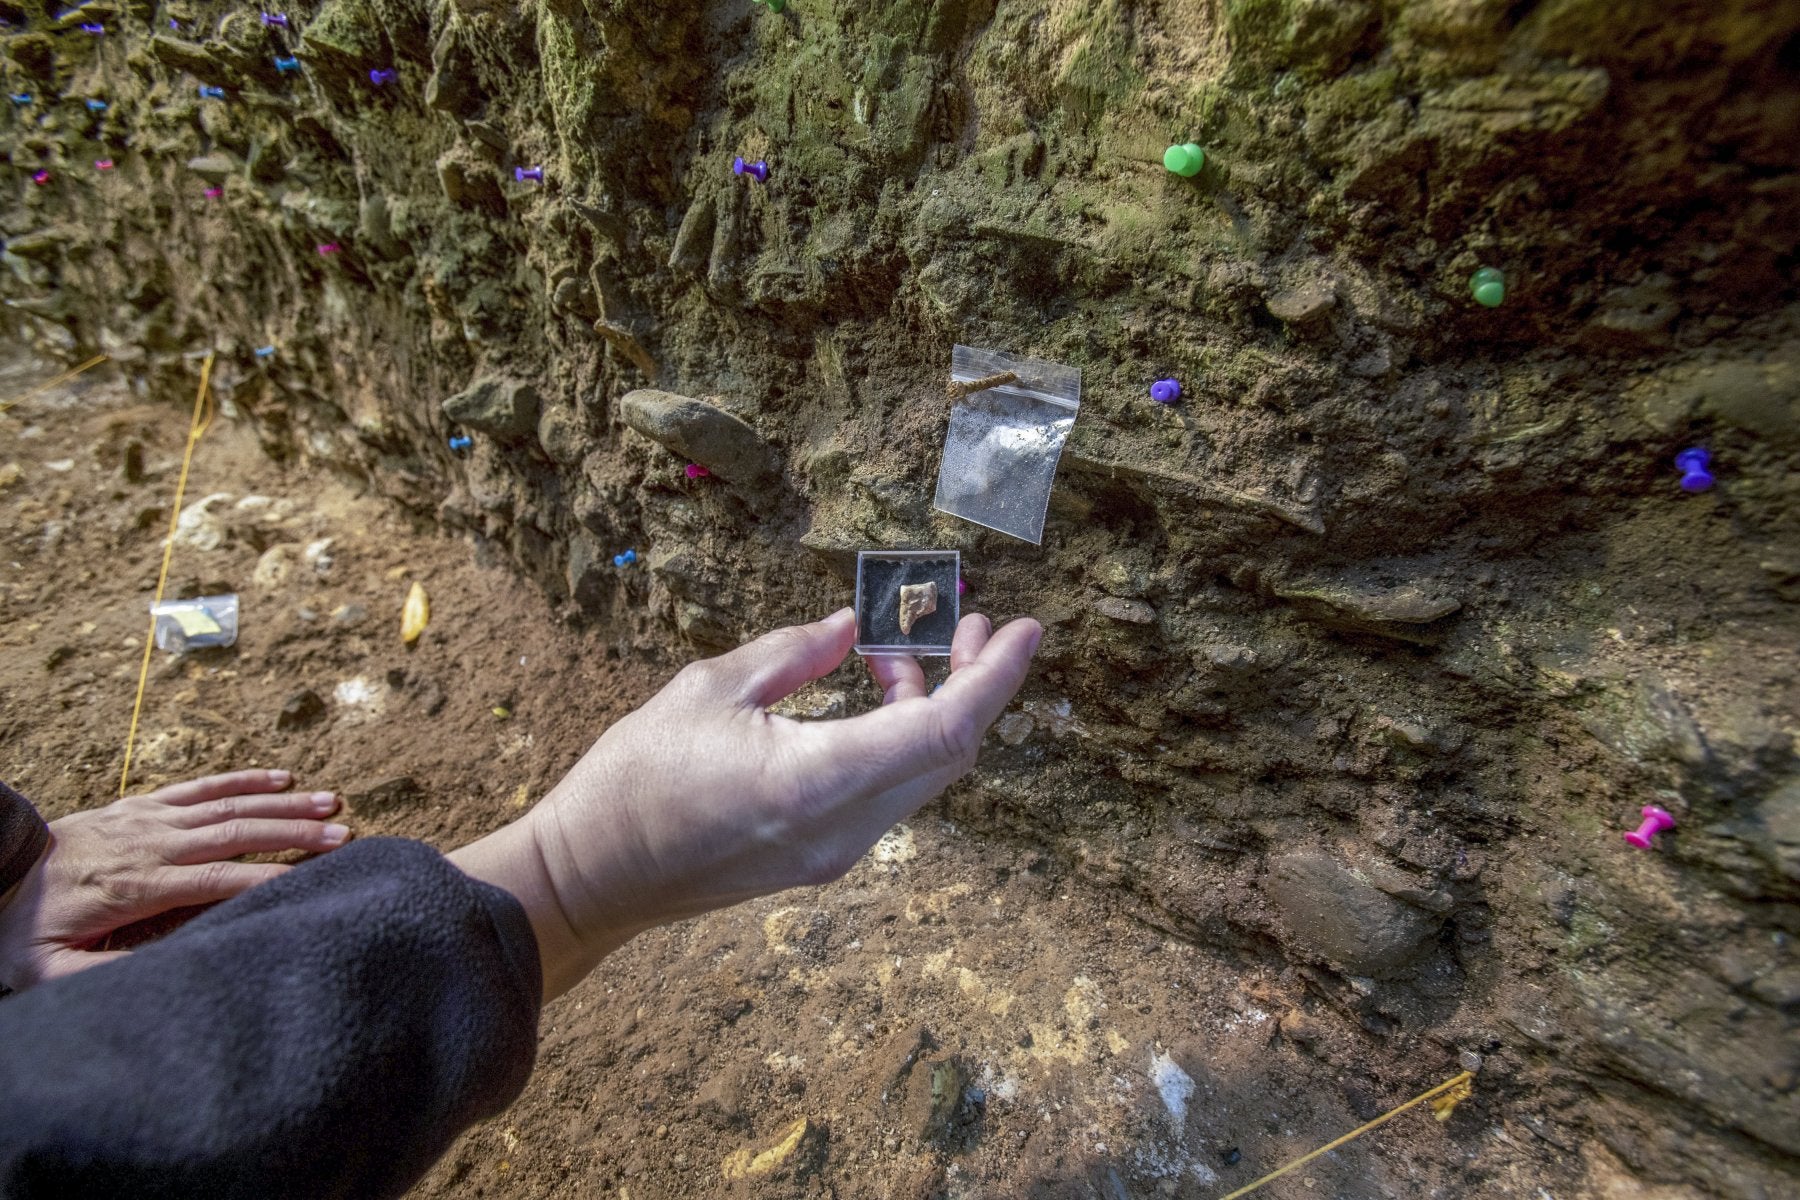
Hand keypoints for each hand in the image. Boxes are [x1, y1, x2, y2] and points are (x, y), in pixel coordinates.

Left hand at [0, 770, 349, 990]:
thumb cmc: (21, 929)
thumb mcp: (46, 968)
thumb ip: (101, 973)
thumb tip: (161, 975)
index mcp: (136, 886)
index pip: (216, 881)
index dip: (268, 881)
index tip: (314, 880)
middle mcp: (150, 844)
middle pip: (236, 835)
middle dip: (294, 834)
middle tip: (344, 836)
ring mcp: (147, 818)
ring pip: (227, 806)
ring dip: (283, 803)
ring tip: (331, 801)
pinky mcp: (142, 804)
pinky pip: (202, 786)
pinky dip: (244, 778)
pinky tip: (281, 775)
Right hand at [450, 608, 1040, 998]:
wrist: (592, 880)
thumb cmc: (634, 780)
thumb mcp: (709, 690)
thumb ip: (794, 654)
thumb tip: (851, 628)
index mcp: (817, 780)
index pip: (944, 729)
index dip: (995, 678)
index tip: (1025, 630)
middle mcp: (842, 828)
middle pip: (947, 755)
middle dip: (972, 685)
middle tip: (970, 625)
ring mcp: (834, 853)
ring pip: (921, 777)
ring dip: (930, 711)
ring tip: (896, 653)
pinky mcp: (819, 860)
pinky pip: (887, 794)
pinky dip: (897, 742)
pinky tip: (869, 699)